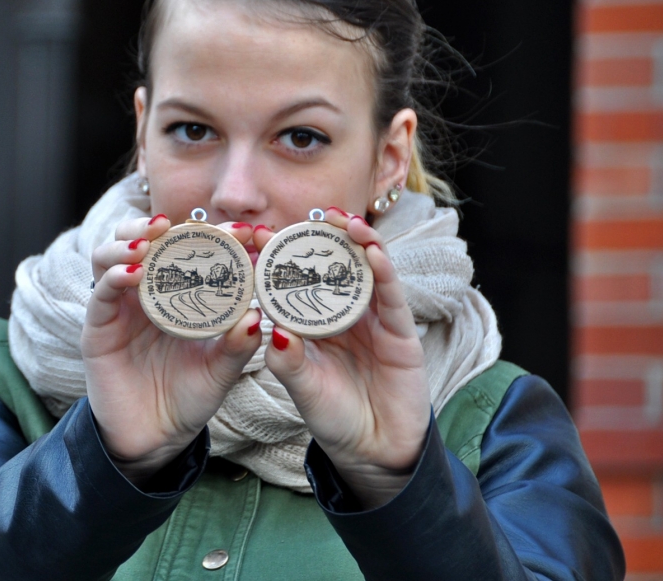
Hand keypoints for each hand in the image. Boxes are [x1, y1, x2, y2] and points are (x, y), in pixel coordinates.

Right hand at [83, 216, 262, 484]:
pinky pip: (100, 293)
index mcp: (176, 294)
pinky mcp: (97, 328)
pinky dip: (114, 277)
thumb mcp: (221, 370)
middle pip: (139, 240)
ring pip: (110, 256)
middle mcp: (144, 293)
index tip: (242, 230)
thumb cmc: (188, 398)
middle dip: (153, 225)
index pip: (189, 251)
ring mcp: (118, 308)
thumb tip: (257, 316)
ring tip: (148, 243)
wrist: (155, 438)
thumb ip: (238, 345)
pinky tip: (133, 275)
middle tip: (174, 223)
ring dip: (127, 242)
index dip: (213, 235)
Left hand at [258, 209, 429, 507]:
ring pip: (367, 272)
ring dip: (360, 243)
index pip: (297, 280)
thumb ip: (286, 361)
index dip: (282, 255)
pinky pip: (392, 298)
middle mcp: (344, 314)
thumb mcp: (301, 388)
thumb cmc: (332, 416)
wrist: (373, 452)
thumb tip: (268, 328)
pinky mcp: (402, 334)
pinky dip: (385, 273)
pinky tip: (373, 253)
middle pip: (335, 265)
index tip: (261, 231)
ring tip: (346, 221)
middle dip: (327, 237)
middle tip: (314, 212)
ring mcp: (375, 320)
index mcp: (314, 321)